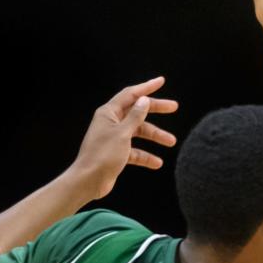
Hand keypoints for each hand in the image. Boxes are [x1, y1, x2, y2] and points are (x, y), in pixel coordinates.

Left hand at [70, 76, 178, 199]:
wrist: (88, 181)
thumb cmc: (102, 155)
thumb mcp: (123, 133)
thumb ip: (135, 116)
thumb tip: (144, 100)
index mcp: (109, 113)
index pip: (131, 95)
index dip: (146, 87)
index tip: (161, 81)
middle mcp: (111, 123)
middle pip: (138, 112)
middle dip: (156, 110)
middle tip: (174, 106)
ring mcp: (114, 138)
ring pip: (139, 132)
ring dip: (155, 136)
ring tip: (171, 141)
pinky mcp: (117, 153)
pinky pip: (135, 150)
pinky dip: (146, 155)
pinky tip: (157, 163)